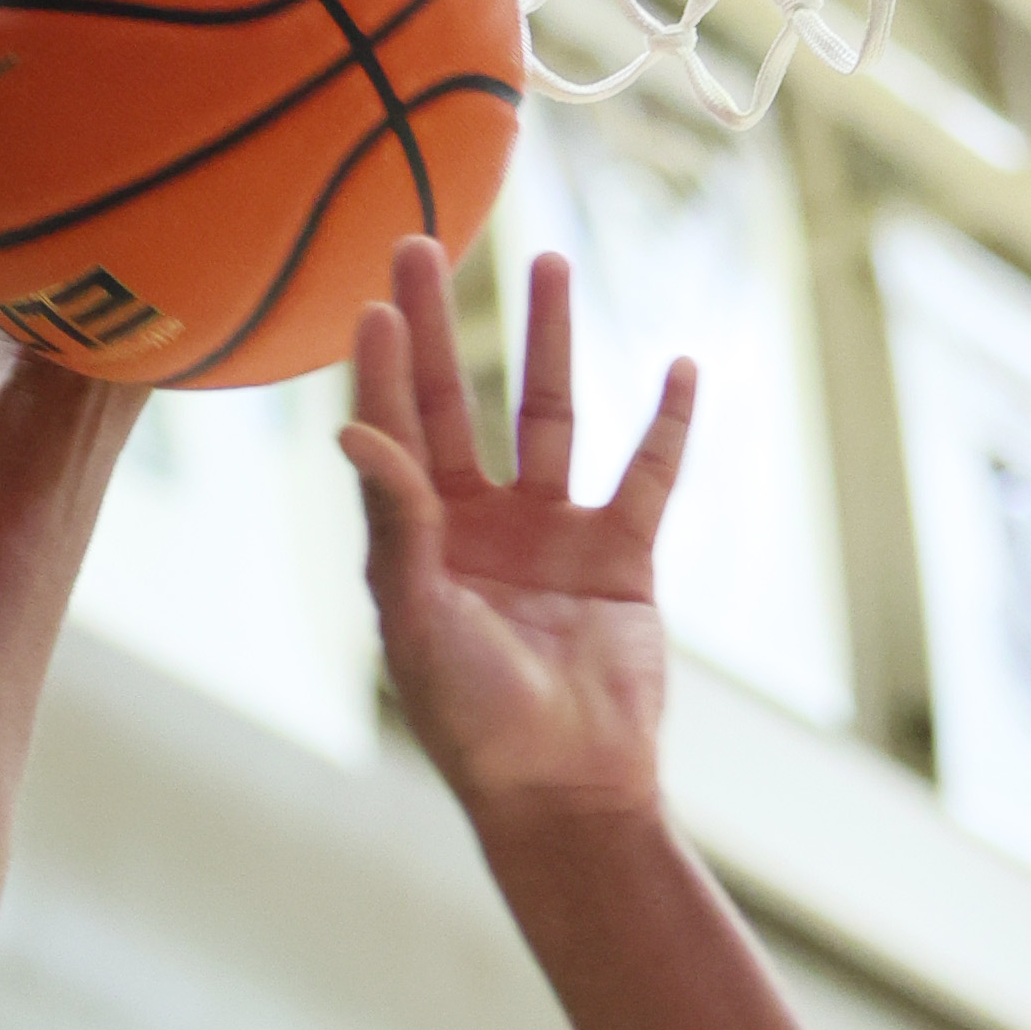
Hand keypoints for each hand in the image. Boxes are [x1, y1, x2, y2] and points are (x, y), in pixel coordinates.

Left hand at [340, 240, 694, 826]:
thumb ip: (394, 521)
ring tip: (550, 262)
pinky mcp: (621, 555)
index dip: (381, 369)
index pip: (392, 437)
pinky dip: (667, 424)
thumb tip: (352, 430)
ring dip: (550, 341)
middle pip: (454, 404)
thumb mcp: (419, 617)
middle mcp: (477, 529)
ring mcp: (551, 536)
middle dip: (440, 325)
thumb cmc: (473, 721)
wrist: (564, 787)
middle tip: (420, 242)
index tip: (375, 298)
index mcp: (416, 548)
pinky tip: (678, 366)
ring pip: (550, 417)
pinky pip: (648, 474)